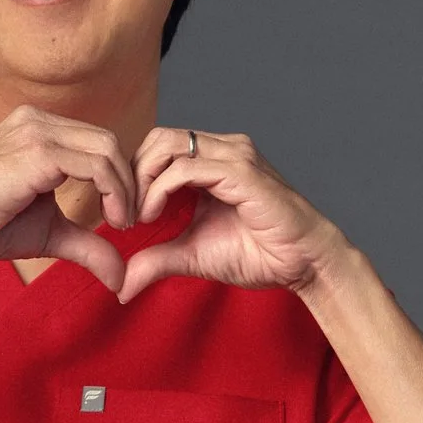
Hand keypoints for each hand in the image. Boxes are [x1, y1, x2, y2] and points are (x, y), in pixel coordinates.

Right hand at [0, 106, 135, 292]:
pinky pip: (96, 166)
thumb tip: (120, 278)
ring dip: (125, 190)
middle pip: (109, 142)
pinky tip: (112, 221)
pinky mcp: (39, 151)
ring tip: (122, 224)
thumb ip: (87, 246)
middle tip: (130, 222)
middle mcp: (40, 121)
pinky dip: (114, 193)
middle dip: (128, 183)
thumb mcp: (48, 234)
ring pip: (108, 149)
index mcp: (40, 129)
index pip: (97, 143)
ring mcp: (39, 131)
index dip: (118, 178)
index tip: (122, 216)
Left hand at [117, 128, 345, 301]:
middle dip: (133, 174)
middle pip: (158, 137)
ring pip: (168, 145)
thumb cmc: (258, 254)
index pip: (158, 148)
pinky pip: (185, 169)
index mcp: (211, 161)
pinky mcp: (240, 172)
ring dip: (143, 180)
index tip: (126, 217)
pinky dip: (160, 191)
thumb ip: (156, 260)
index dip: (134, 177)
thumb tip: (121, 285)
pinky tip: (155, 216)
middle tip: (127, 215)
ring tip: (141, 217)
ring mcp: (232, 156)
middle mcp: (221, 149)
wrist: (301, 263)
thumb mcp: (191, 256)